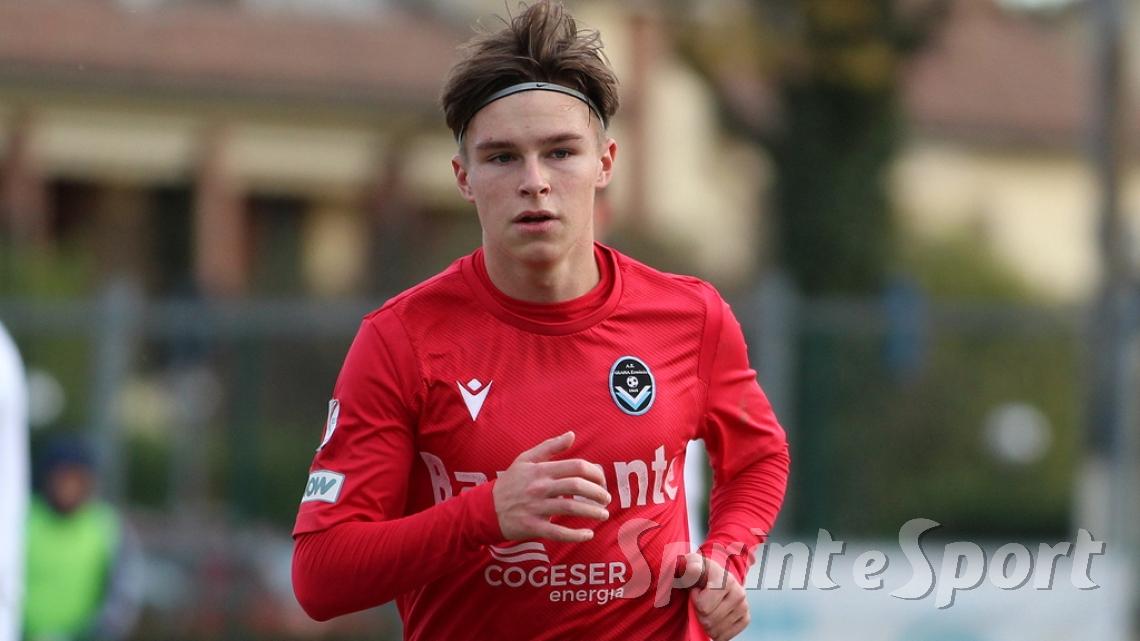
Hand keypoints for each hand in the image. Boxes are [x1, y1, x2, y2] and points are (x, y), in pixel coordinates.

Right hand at [493, 431, 610, 542]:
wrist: (486, 508)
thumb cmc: (511, 482)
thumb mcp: (526, 459)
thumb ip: (550, 446)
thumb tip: (572, 435)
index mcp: (540, 469)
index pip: (575, 466)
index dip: (595, 473)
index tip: (602, 481)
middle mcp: (539, 487)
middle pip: (577, 486)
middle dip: (597, 492)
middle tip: (606, 499)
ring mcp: (536, 507)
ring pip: (571, 508)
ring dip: (592, 512)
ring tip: (603, 514)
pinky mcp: (532, 526)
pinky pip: (558, 532)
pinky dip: (575, 535)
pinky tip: (588, 534)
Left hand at [683, 552, 749, 640]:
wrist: (710, 578)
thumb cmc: (697, 574)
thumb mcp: (689, 566)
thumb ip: (688, 568)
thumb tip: (693, 569)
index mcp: (725, 580)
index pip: (704, 607)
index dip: (695, 600)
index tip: (697, 589)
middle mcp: (739, 592)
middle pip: (709, 621)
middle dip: (700, 613)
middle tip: (702, 601)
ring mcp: (744, 606)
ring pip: (716, 630)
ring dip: (707, 623)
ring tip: (708, 607)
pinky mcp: (745, 618)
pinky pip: (726, 637)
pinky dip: (716, 632)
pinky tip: (715, 619)